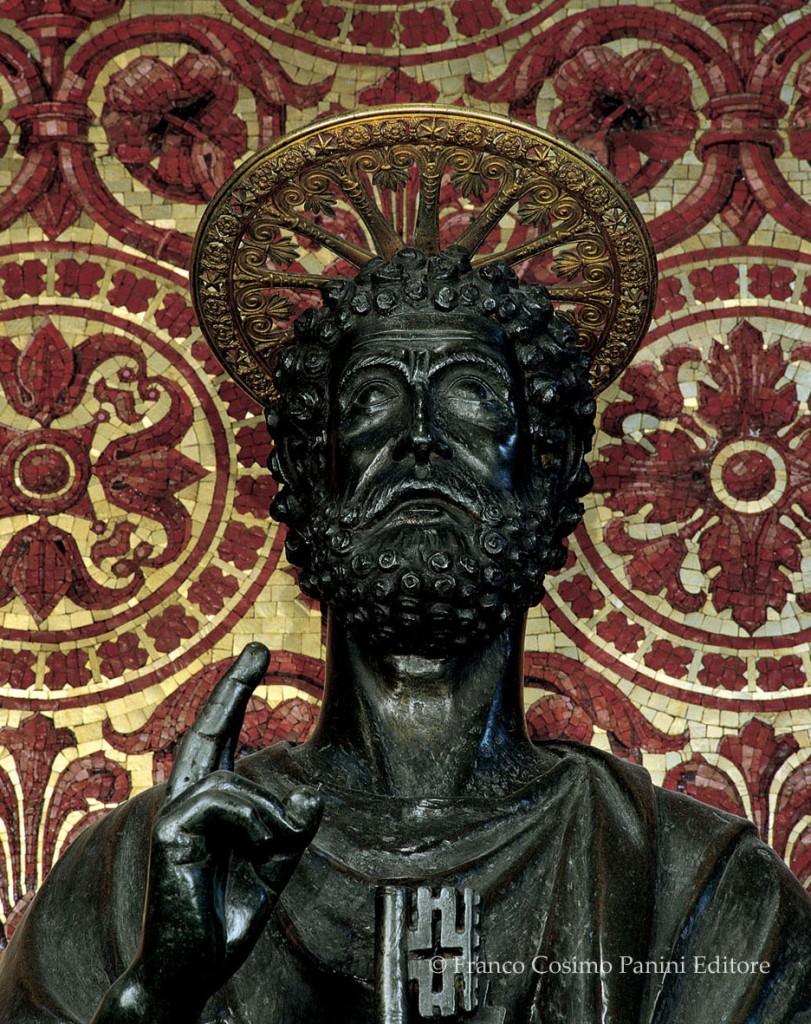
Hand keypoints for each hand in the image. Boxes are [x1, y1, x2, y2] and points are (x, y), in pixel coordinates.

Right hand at [92, 642, 321, 1023]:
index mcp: (211, 804)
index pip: (220, 738)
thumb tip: (312, 795)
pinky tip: (260, 849)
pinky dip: (255, 821)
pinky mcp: (170, 832)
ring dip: (268, 815)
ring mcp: (173, 815)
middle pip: (206, 730)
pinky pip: (222, 801)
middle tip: (259, 645)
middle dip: (232, 687)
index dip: (235, 694)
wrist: (191, 971)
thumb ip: (292, 830)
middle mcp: (187, 800)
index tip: (257, 654)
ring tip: (276, 850)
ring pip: (231, 780)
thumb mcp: (274, 867)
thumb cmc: (227, 916)